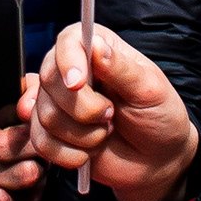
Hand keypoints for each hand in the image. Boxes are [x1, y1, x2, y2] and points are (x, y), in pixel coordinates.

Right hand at [15, 23, 198, 200]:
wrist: (157, 159)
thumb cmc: (159, 116)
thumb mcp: (149, 90)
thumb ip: (121, 68)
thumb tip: (97, 45)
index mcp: (98, 48)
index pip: (68, 41)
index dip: (68, 61)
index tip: (78, 84)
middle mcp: (73, 71)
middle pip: (50, 80)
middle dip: (83, 108)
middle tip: (111, 115)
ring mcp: (59, 102)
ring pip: (46, 115)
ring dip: (81, 135)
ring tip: (105, 133)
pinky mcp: (51, 132)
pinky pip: (41, 142)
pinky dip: (67, 154)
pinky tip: (88, 153)